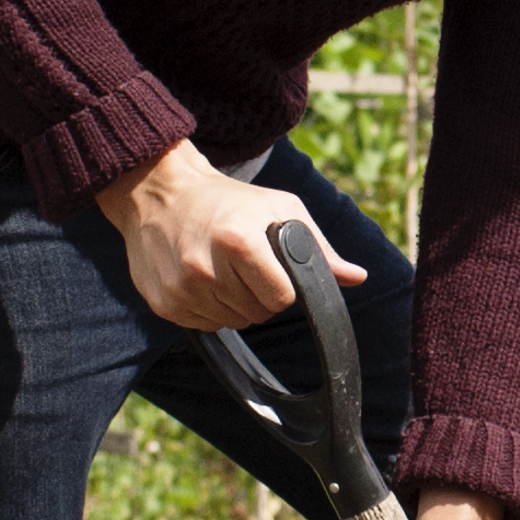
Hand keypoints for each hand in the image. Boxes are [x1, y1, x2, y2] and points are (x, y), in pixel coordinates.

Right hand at [101, 140, 300, 331]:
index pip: (281, 298)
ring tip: (224, 269)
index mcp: (237, 241)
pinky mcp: (163, 304)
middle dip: (260, 295)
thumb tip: (358, 277)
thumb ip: (319, 247)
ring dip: (235, 303)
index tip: (273, 268)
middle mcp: (204, 268)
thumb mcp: (279, 208)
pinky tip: (204, 279)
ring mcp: (181, 290)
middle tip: (247, 266)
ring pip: (231, 323)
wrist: (161, 193)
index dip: (283, 286)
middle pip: (257, 313)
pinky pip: (204, 325)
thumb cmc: (228, 200)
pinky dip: (210, 309)